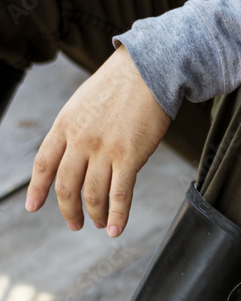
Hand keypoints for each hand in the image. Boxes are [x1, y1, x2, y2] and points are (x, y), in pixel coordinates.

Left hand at [25, 45, 169, 237]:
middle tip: (75, 224)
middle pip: (67, 186)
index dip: (38, 189)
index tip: (33, 207)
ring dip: (96, 215)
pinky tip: (116, 229)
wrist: (147, 71)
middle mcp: (80, 140)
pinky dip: (118, 216)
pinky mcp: (130, 156)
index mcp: (65, 125)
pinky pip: (120, 194)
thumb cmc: (121, 86)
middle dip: (69, 211)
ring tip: (100, 225)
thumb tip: (79, 155)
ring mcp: (104, 149)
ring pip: (93, 194)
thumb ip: (77, 130)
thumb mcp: (84, 104)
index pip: (43, 164)